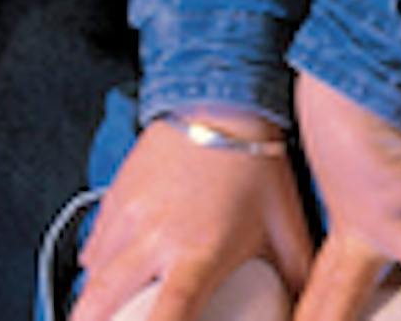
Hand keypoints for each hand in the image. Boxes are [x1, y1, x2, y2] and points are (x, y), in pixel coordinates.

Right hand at [77, 113, 311, 320]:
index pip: (170, 310)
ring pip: (94, 268)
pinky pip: (96, 239)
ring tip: (87, 319)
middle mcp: (155, 235)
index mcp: (198, 250)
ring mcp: (129, 212)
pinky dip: (94, 264)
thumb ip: (297, 279)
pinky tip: (98, 277)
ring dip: (89, 299)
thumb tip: (313, 312)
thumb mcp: (287, 228)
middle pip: (107, 294)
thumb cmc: (256, 165)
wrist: (222, 101)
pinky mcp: (118, 193)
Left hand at [289, 74, 400, 320]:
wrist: (337, 82)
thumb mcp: (350, 184)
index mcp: (347, 233)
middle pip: (346, 291)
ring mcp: (379, 207)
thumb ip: (372, 221)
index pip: (327, 288)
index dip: (315, 315)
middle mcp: (359, 227)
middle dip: (334, 319)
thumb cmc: (347, 129)